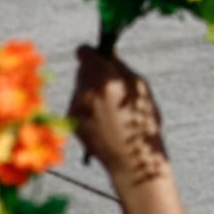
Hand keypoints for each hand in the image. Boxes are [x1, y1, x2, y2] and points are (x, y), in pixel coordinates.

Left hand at [67, 47, 165, 184]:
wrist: (131, 160)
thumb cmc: (143, 123)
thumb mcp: (141, 90)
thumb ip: (121, 68)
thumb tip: (107, 53)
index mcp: (105, 80)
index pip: (85, 52)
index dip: (93, 53)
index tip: (100, 57)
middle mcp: (85, 91)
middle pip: (83, 70)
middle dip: (95, 73)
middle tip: (112, 86)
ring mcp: (75, 107)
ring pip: (80, 87)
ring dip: (92, 90)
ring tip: (111, 109)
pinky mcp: (71, 121)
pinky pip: (78, 104)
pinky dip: (88, 107)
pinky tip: (103, 120)